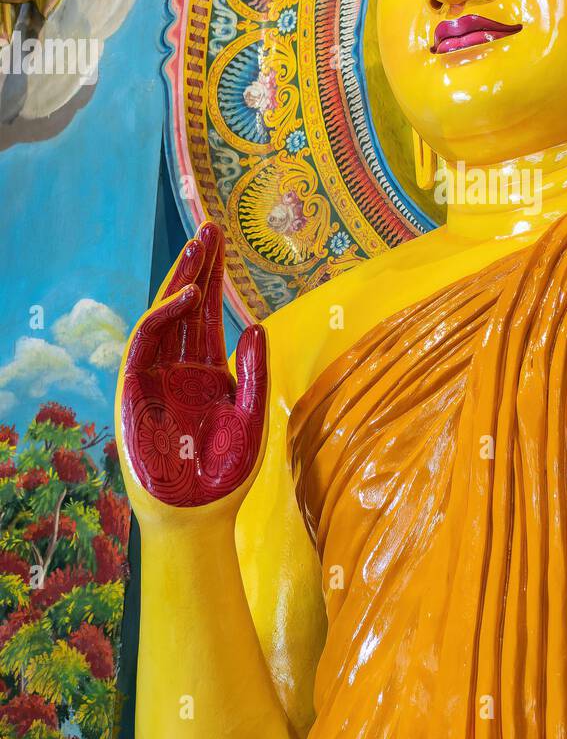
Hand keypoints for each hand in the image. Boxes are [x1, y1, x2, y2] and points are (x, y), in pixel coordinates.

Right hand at [120, 223, 267, 510]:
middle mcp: (180, 365)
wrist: (201, 511)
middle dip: (198, 266)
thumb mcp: (253, 415)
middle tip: (211, 227)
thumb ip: (256, 372)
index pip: (208, 312)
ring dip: (180, 280)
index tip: (224, 242)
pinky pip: (146, 343)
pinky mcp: (137, 389)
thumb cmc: (227, 470)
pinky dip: (163, 316)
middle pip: (186, 305)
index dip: (214, 277)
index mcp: (206, 369)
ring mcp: (157, 375)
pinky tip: (186, 296)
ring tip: (200, 247)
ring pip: (165, 315)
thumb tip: (257, 326)